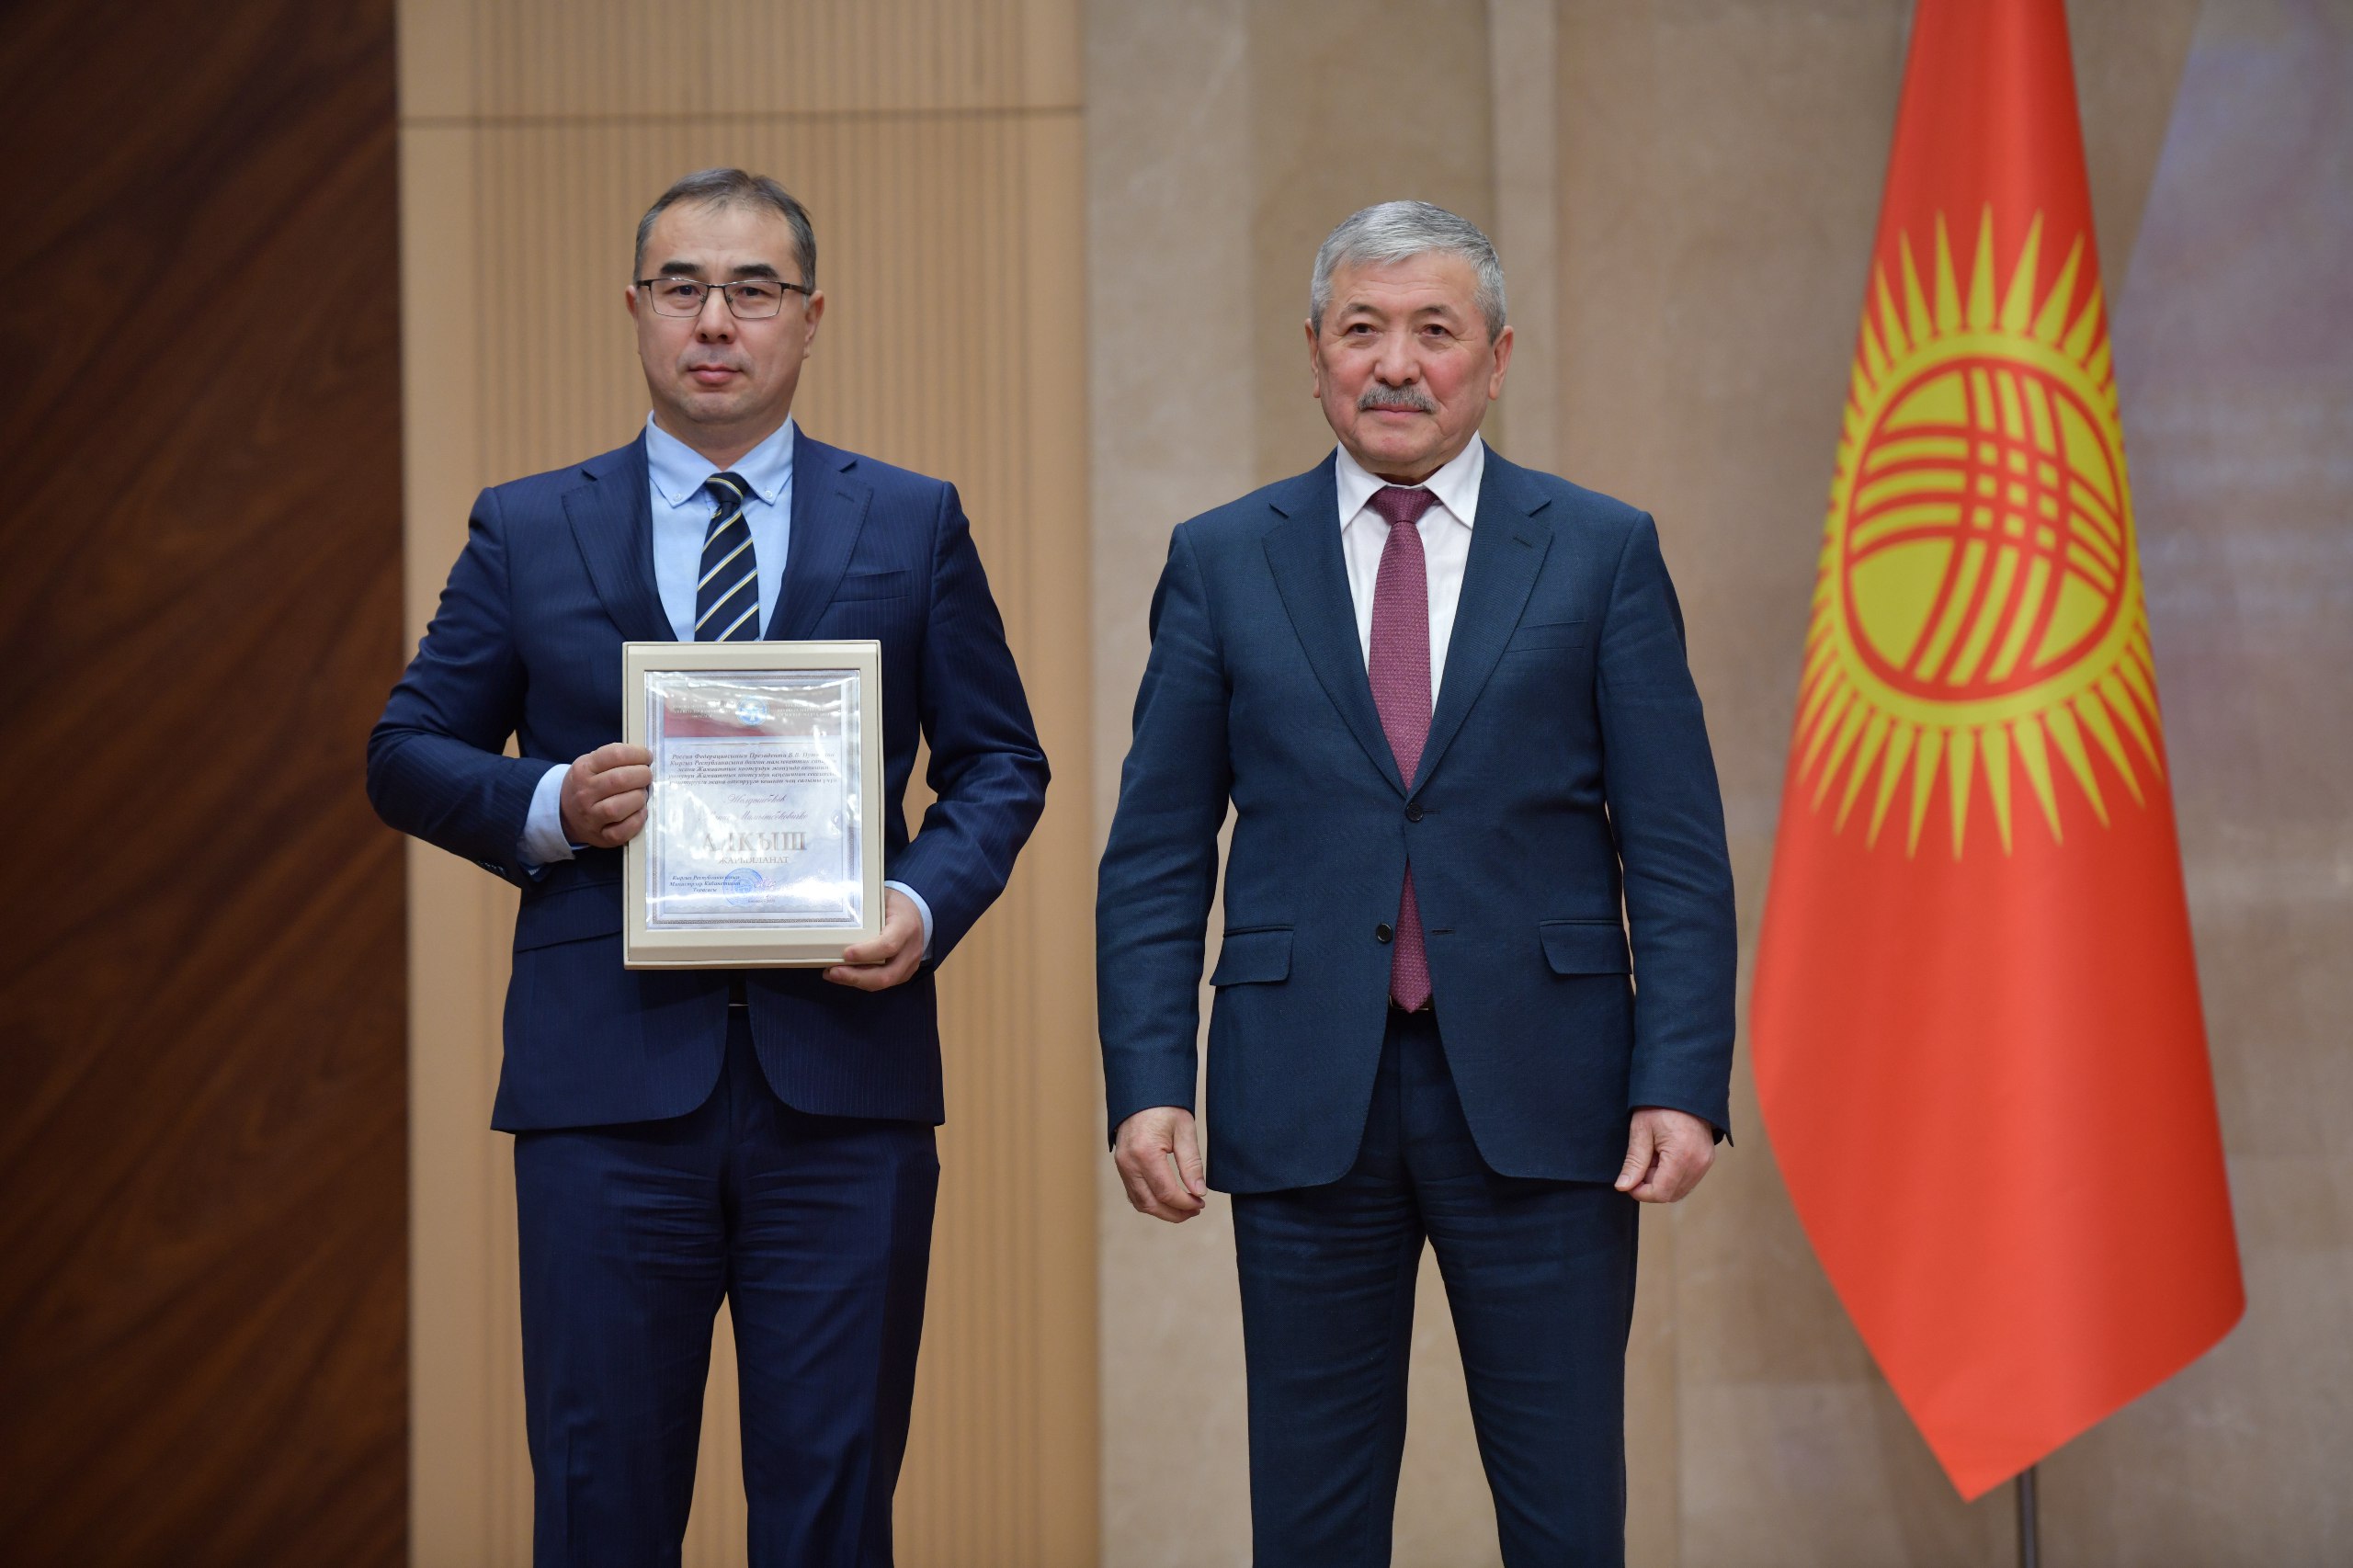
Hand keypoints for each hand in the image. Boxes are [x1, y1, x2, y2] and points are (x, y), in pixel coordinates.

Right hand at [559, 742, 652, 847]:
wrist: (565, 814)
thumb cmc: (587, 785)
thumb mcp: (590, 764)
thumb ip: (614, 758)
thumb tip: (645, 758)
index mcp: (583, 769)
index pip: (615, 755)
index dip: (638, 754)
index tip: (647, 757)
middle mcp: (585, 793)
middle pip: (620, 780)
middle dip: (642, 775)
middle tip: (646, 776)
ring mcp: (592, 817)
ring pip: (619, 806)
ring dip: (639, 798)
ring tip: (641, 794)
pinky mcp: (602, 837)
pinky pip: (624, 830)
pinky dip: (638, 819)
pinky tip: (639, 811)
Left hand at [823, 887, 924, 990]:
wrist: (914, 915)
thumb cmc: (894, 906)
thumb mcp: (882, 900)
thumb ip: (864, 911)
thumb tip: (833, 915)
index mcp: (906, 927)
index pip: (888, 945)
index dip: (866, 953)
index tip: (845, 953)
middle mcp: (911, 950)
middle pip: (886, 974)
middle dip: (856, 977)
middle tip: (833, 971)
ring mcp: (909, 965)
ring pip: (882, 983)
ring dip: (855, 981)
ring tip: (833, 974)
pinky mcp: (903, 974)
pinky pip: (881, 983)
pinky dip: (861, 981)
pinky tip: (844, 975)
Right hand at [1113, 1106, 1206, 1221]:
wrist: (1142, 1093)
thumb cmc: (1165, 1107)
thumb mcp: (1185, 1131)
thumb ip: (1191, 1164)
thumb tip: (1199, 1192)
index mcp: (1145, 1153)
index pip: (1166, 1192)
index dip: (1185, 1203)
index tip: (1201, 1202)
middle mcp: (1128, 1163)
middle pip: (1151, 1204)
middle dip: (1175, 1213)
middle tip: (1196, 1210)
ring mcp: (1121, 1166)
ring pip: (1140, 1203)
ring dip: (1163, 1211)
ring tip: (1184, 1208)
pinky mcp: (1121, 1166)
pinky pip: (1134, 1194)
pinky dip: (1151, 1202)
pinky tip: (1168, 1200)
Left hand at [1615, 1106, 1716, 1202]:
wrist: (1683, 1088)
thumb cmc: (1659, 1106)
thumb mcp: (1641, 1131)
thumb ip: (1633, 1162)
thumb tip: (1623, 1186)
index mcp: (1682, 1156)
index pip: (1661, 1193)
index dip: (1640, 1192)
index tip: (1628, 1180)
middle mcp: (1699, 1163)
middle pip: (1671, 1194)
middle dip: (1651, 1185)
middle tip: (1642, 1161)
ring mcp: (1706, 1162)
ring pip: (1680, 1189)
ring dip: (1662, 1180)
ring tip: (1653, 1156)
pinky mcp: (1708, 1159)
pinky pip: (1688, 1180)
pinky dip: (1673, 1175)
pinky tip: (1664, 1156)